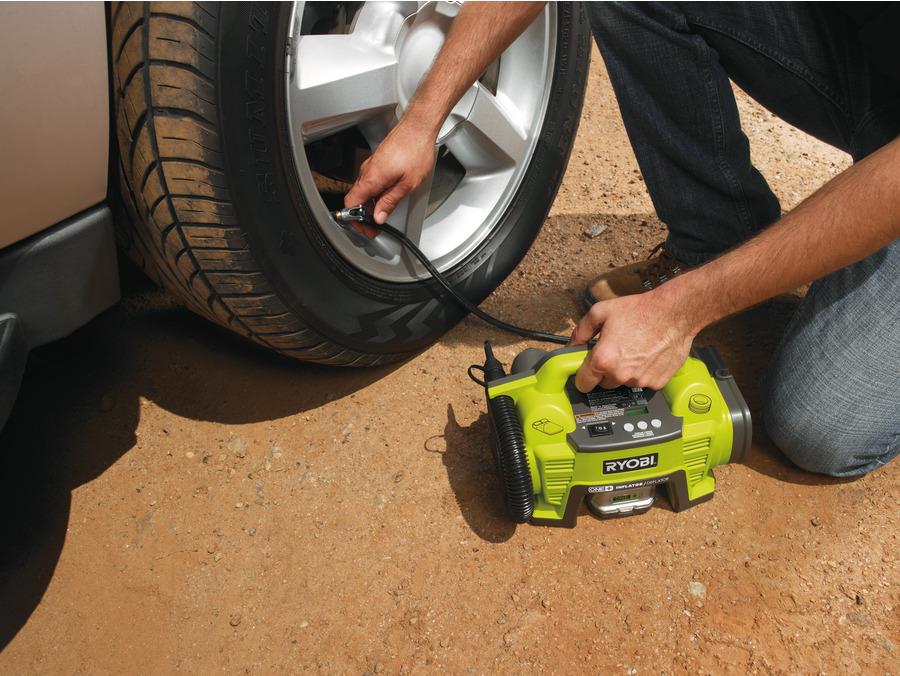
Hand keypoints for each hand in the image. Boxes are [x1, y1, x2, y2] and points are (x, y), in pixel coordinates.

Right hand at [344, 119, 437, 236]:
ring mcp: (371, 164)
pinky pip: (370, 180)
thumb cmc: (415, 150)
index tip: (365, 227)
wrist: (418, 127)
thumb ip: (390, 202)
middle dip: (364, 214)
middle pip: (357, 198)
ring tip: (381, 214)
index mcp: (371, 178)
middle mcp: (367, 170)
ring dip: (370, 203)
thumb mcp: (407, 184)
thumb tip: (379, 216)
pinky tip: (385, 197)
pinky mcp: (378, 161)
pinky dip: (374, 192)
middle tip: (374, 226)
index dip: (355, 219)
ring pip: (364, 189)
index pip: (351, 203)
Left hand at [569, 285, 700, 391]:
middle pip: (604, 384)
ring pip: (624, 383)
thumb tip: (572, 345)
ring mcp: (640, 381)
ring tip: (634, 349)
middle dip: (606, 371)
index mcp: (604, 360)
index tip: (586, 372)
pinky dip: (643, 372)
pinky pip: (643, 382)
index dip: (583, 376)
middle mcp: (621, 374)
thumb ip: (581, 330)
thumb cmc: (640, 310)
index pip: (583, 383)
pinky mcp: (657, 382)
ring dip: (626, 371)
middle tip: (615, 351)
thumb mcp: (601, 311)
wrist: (674, 313)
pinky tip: (648, 355)